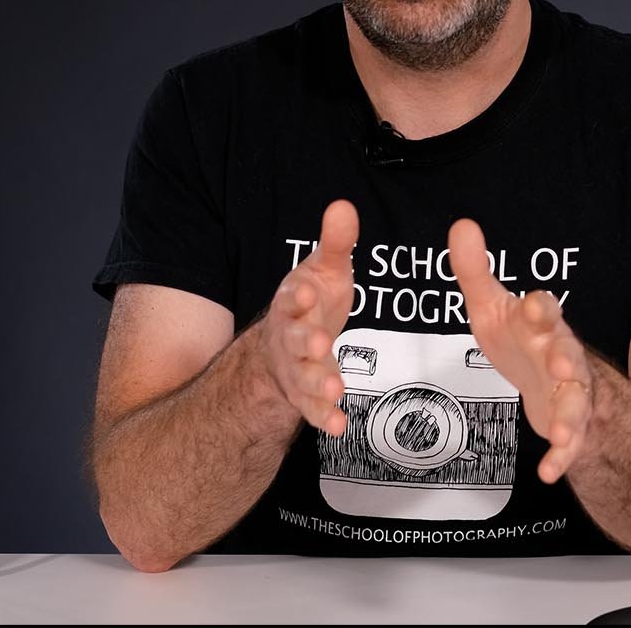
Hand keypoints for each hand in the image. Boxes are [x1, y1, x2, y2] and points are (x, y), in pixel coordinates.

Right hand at [261, 199, 358, 436]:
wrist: (286, 343)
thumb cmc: (311, 302)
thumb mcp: (324, 269)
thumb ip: (335, 243)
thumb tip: (344, 206)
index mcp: (294, 302)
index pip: (292, 297)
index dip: (298, 295)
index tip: (307, 291)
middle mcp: (290, 338)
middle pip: (295, 340)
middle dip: (306, 341)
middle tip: (320, 341)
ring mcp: (297, 369)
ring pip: (303, 377)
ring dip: (317, 383)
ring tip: (334, 389)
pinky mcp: (306, 395)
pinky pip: (313, 409)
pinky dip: (325, 417)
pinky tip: (339, 425)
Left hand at [448, 217, 594, 483]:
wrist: (551, 383)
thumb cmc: (521, 341)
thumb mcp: (494, 307)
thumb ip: (475, 270)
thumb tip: (461, 224)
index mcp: (541, 324)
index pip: (545, 310)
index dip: (539, 307)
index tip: (531, 304)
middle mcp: (562, 355)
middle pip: (569, 353)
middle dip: (566, 356)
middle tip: (561, 361)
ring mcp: (570, 391)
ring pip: (576, 401)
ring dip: (569, 415)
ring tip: (560, 431)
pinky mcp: (570, 423)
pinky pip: (572, 442)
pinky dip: (562, 455)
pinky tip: (550, 471)